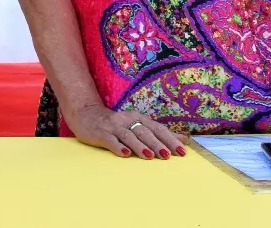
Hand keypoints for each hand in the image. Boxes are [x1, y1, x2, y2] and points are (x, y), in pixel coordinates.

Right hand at [63, 102, 184, 159]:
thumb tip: (185, 139)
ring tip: (149, 156)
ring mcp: (113, 126)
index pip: (157, 128)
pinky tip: (124, 154)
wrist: (85, 114)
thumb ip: (160, 133)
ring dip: (139, 146)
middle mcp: (126, 120)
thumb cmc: (116, 124)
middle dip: (157, 144)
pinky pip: (110, 140)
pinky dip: (118, 146)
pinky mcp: (100, 133)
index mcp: (138, 118)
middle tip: (167, 156)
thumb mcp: (138, 125)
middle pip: (144, 132)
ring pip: (128, 135)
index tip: (181, 152)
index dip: (169, 139)